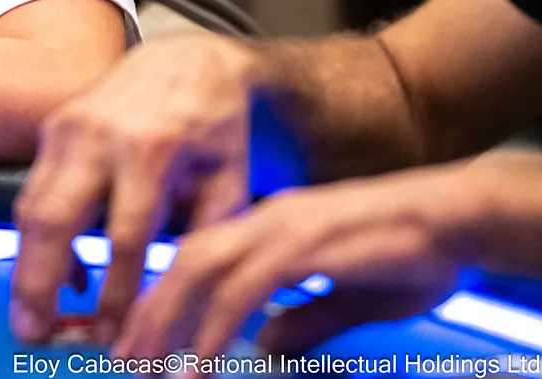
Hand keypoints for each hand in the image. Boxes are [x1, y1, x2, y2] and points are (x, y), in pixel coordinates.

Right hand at [11, 34, 257, 344]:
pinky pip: (34, 191)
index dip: (116, 291)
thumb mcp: (231, 180)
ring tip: (26, 315)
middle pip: (56, 219)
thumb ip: (208, 238)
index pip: (125, 235)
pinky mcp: (51, 128)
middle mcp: (98, 134)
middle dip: (38, 282)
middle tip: (32, 332)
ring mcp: (66, 128)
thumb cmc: (215, 126)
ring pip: (32, 207)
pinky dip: (35, 238)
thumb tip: (185, 306)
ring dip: (25, 265)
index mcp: (151, 147)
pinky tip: (49, 272)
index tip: (113, 333)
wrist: (185, 60)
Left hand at [115, 163, 470, 359]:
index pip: (194, 257)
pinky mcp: (307, 244)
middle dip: (148, 311)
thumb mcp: (348, 298)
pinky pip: (246, 287)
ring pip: (202, 269)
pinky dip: (215, 326)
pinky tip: (197, 360)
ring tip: (142, 364)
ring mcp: (284, 228)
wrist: (460, 218)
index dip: (159, 294)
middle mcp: (265, 221)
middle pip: (184, 262)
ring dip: (167, 319)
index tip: (133, 335)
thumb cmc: (411, 254)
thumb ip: (304, 320)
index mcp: (266, 227)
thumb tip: (264, 347)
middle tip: (120, 357)